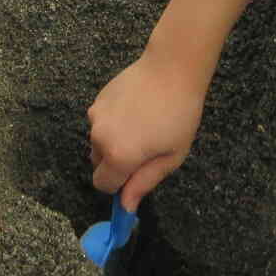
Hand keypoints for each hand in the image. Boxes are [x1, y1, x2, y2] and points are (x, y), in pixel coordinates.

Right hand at [88, 53, 206, 209]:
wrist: (172, 69)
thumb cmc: (179, 114)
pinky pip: (101, 121)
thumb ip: (144, 183)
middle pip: (99, 164)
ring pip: (99, 142)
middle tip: (145, 148)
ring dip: (114, 141)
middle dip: (116, 163)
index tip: (136, 175)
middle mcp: (100, 138)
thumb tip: (126, 206)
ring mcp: (96, 116)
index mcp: (119, 157)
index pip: (103, 185)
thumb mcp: (171, 156)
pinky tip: (136, 109)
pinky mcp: (98, 100)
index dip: (119, 185)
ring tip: (143, 124)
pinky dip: (113, 122)